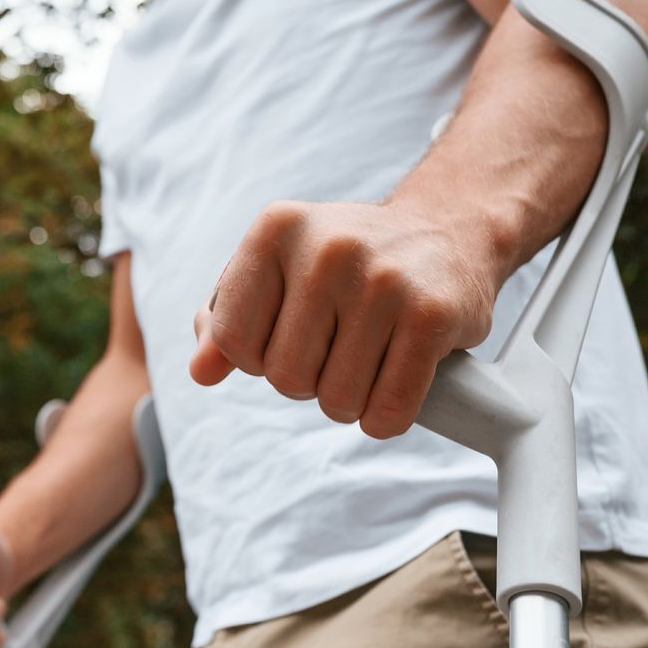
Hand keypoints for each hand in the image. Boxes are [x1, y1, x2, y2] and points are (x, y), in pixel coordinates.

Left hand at [189, 199, 501, 437]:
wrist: (445, 232)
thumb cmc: (346, 262)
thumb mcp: (279, 266)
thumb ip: (230, 316)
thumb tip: (201, 372)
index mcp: (276, 229)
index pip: (233, 340)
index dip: (257, 359)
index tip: (286, 339)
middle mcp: (328, 248)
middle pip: (285, 377)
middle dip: (306, 382)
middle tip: (334, 352)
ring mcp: (384, 281)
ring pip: (337, 400)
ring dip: (347, 402)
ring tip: (365, 363)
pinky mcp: (432, 315)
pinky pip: (389, 409)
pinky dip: (384, 417)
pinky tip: (392, 388)